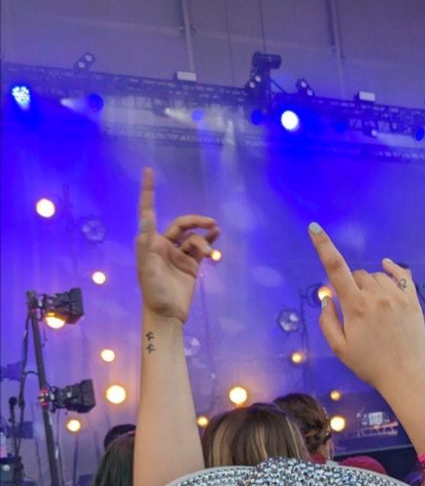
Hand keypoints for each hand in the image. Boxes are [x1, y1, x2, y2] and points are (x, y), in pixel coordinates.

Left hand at [136, 168, 219, 323]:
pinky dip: (210, 245)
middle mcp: (164, 244)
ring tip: (212, 250)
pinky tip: (217, 242)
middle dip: (196, 221)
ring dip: (205, 240)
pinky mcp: (191, 265)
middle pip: (182, 224)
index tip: (149, 171)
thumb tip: (146, 218)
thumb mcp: (147, 266)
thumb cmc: (153, 291)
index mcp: (150, 241)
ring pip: (194, 238)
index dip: (149, 192)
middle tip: (211, 223)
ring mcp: (179, 255)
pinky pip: (202, 249)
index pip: (149, 211)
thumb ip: (147, 243)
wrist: (167, 314)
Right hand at [308, 223, 424, 393]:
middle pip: (357, 274)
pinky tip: (386, 267)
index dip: (323, 246)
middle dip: (351, 285)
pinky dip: (392, 270)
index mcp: (355, 306)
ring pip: (377, 275)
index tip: (315, 228)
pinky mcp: (412, 300)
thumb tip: (327, 298)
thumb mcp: (339, 348)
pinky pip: (401, 274)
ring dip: (370, 283)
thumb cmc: (369, 365)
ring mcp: (397, 296)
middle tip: (354, 308)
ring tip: (372, 306)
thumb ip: (328, 321)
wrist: (405, 375)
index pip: (335, 269)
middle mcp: (376, 296)